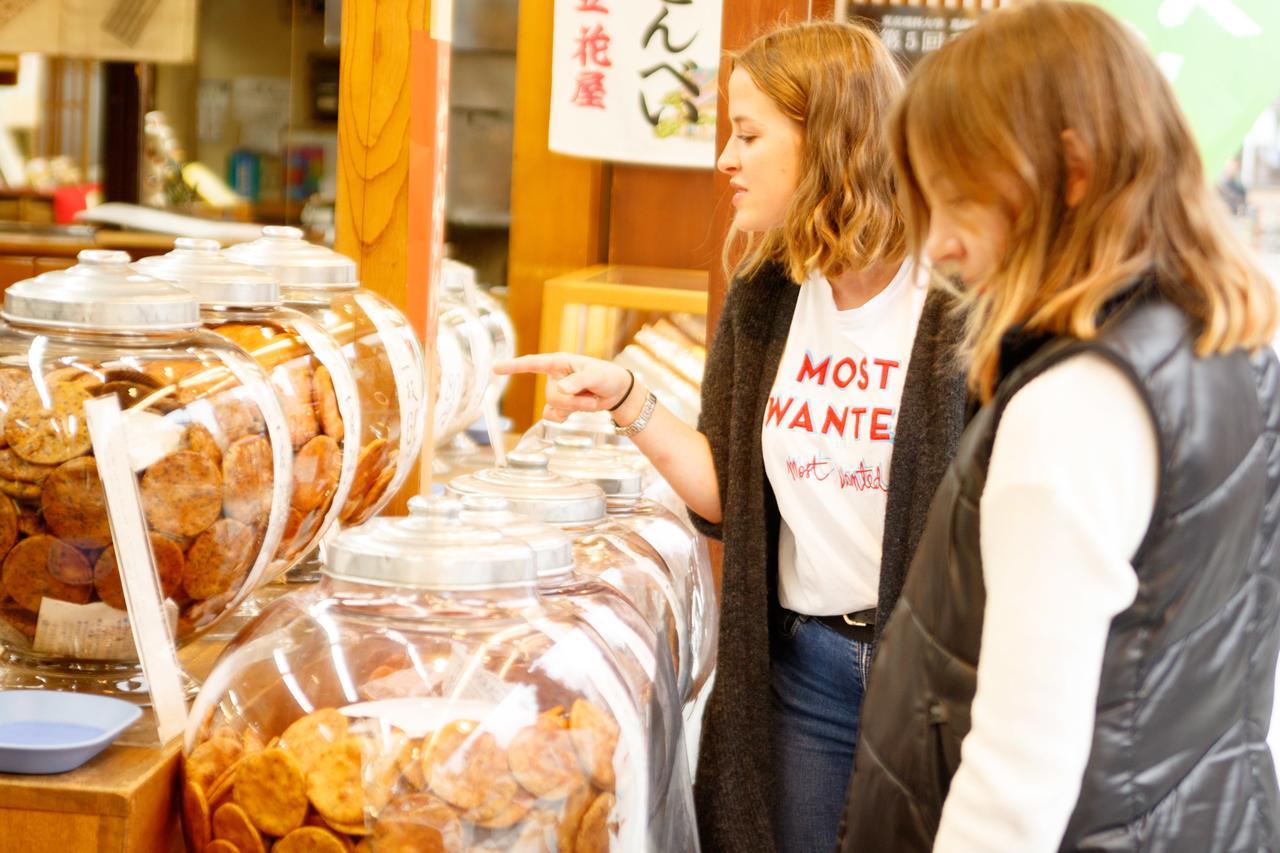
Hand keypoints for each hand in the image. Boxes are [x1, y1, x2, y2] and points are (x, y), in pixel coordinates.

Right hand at [494, 353, 633, 422]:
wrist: (616, 392)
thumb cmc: (607, 376)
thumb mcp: (596, 376)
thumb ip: (579, 382)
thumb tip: (562, 389)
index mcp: (559, 362)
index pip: (532, 363)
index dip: (513, 366)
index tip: (495, 368)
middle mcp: (554, 376)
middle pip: (552, 395)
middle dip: (574, 401)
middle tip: (592, 396)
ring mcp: (556, 392)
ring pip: (555, 407)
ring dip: (576, 408)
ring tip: (592, 400)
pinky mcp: (561, 406)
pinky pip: (552, 417)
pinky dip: (564, 417)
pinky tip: (573, 414)